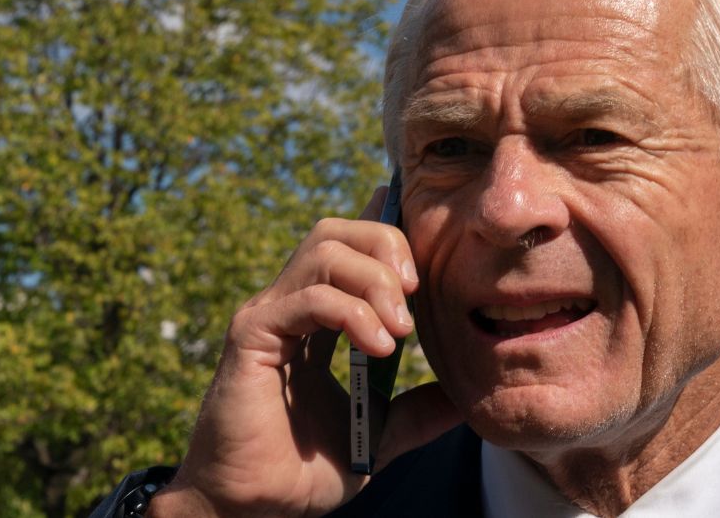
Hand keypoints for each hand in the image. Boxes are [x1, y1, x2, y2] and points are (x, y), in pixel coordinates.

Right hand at [149, 187, 461, 516]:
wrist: (253, 508)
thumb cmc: (302, 470)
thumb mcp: (379, 433)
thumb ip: (418, 410)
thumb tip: (466, 396)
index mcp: (317, 320)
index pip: (350, 248)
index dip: (386, 230)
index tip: (426, 247)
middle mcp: (289, 306)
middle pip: (336, 232)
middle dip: (386, 246)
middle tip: (417, 292)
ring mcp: (269, 316)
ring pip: (324, 251)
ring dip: (375, 280)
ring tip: (400, 329)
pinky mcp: (252, 336)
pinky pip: (308, 298)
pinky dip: (352, 313)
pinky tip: (379, 346)